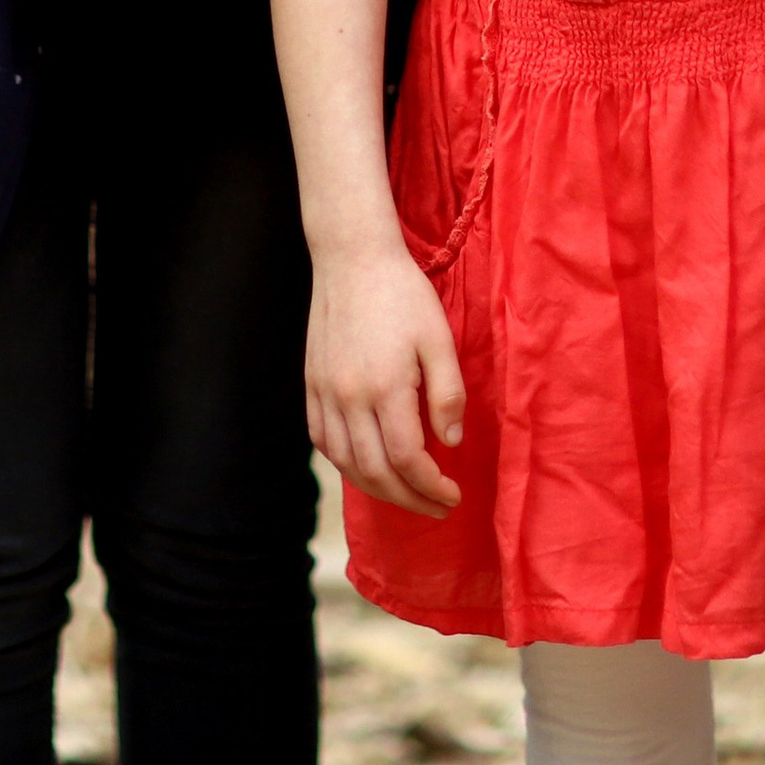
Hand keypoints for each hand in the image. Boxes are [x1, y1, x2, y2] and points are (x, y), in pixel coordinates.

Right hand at [305, 240, 465, 518]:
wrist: (352, 258)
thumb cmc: (403, 294)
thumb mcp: (438, 338)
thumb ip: (448, 394)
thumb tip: (450, 443)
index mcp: (385, 386)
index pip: (407, 459)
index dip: (431, 486)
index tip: (453, 494)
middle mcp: (349, 396)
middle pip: (375, 472)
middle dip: (409, 499)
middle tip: (436, 506)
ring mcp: (325, 392)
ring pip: (346, 463)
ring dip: (377, 489)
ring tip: (406, 494)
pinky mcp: (311, 384)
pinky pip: (322, 440)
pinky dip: (345, 464)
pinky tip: (366, 466)